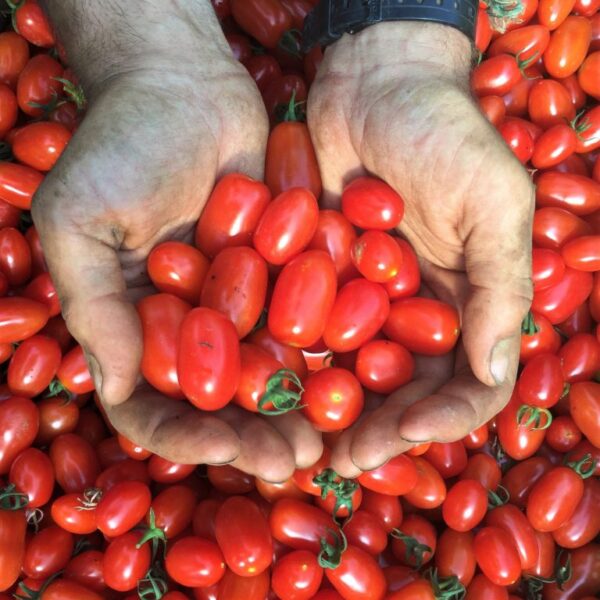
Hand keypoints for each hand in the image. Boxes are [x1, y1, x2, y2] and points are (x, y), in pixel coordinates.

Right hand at [32, 1, 321, 480]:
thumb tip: (120, 387)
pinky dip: (327, 349)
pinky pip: (306, 319)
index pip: (152, 405)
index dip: (184, 436)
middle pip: (220, 402)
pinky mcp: (283, 272)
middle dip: (254, 435)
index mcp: (137, 327)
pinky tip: (358, 374)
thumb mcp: (81, 221)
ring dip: (297, 407)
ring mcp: (240, 302)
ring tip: (330, 432)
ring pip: (269, 371)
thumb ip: (94, 305)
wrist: (183, 84)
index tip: (224, 446)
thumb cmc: (118, 145)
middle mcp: (190, 324)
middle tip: (294, 459)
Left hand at [308, 22, 533, 475]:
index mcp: (464, 304)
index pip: (466, 384)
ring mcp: (356, 299)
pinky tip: (260, 384)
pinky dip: (285, 359)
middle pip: (400, 392)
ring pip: (345, 372)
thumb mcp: (493, 200)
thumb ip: (502, 284)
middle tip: (339, 459)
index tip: (404, 435)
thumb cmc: (444, 131)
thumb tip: (501, 372)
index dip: (441, 419)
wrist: (372, 82)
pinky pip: (298, 328)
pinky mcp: (308, 277)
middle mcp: (410, 313)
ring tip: (298, 440)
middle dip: (376, 430)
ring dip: (325, 410)